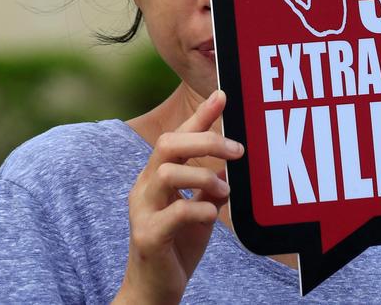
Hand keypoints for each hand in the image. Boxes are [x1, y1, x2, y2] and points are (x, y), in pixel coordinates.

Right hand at [113, 91, 244, 304]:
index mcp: (157, 176)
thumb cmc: (177, 246)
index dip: (200, 116)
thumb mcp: (200, 209)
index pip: (178, 136)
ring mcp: (142, 211)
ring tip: (224, 190)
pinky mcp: (147, 237)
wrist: (153, 291)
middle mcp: (145, 187)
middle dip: (206, 140)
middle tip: (238, 150)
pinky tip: (212, 213)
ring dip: (203, 176)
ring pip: (167, 173)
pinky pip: (174, 213)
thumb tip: (232, 164)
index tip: (223, 95)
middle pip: (168, 144)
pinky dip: (198, 209)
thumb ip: (211, 185)